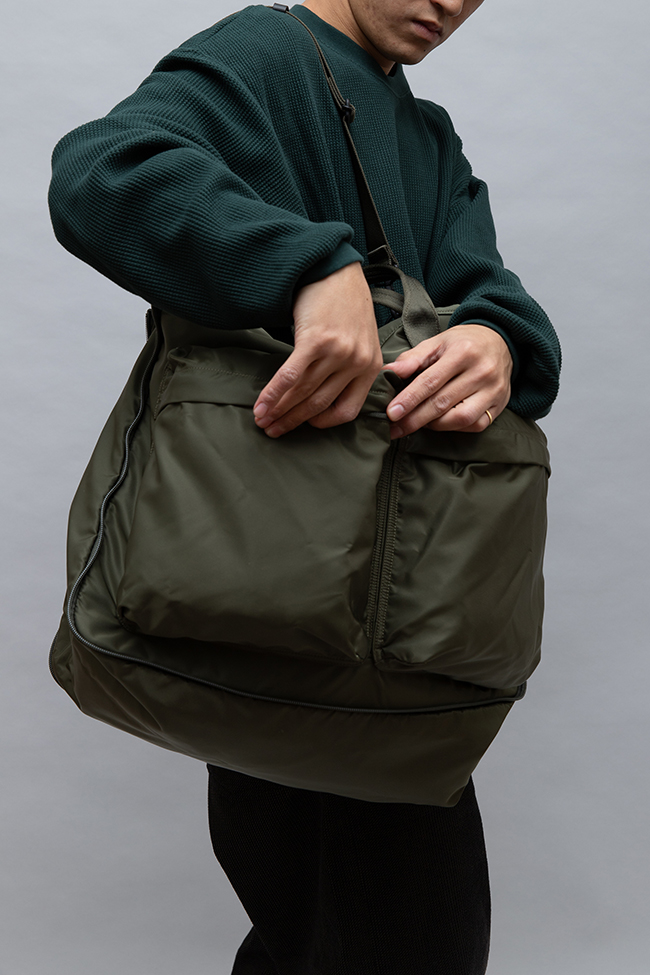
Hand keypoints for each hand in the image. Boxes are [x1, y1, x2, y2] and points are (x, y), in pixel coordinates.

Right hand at [253, 262, 382, 436]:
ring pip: (303, 392)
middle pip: (319, 403)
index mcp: (370, 367)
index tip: (303, 426)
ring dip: (279, 409)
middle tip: (273, 430)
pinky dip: (273, 393)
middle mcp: (357, 362)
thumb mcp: (360, 338)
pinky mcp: (316, 340)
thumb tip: (321, 394)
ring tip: (263, 420)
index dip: (321, 423)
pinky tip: (261, 404)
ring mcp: (338, 352)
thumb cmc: (344, 304)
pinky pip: (291, 375)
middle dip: (293, 420)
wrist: (335, 270)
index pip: (347, 410)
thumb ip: (349, 367)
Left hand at [384, 324, 512, 437]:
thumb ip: (412, 358)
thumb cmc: (463, 343)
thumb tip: (388, 372)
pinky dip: (454, 427)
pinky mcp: (500, 404)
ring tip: (417, 423)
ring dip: (433, 425)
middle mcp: (481, 371)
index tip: (391, 413)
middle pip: (442, 403)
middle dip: (414, 419)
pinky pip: (475, 425)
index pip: (430, 381)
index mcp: (463, 352)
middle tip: (395, 428)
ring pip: (459, 418)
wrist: (501, 341)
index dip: (409, 399)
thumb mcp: (437, 342)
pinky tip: (441, 422)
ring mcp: (493, 390)